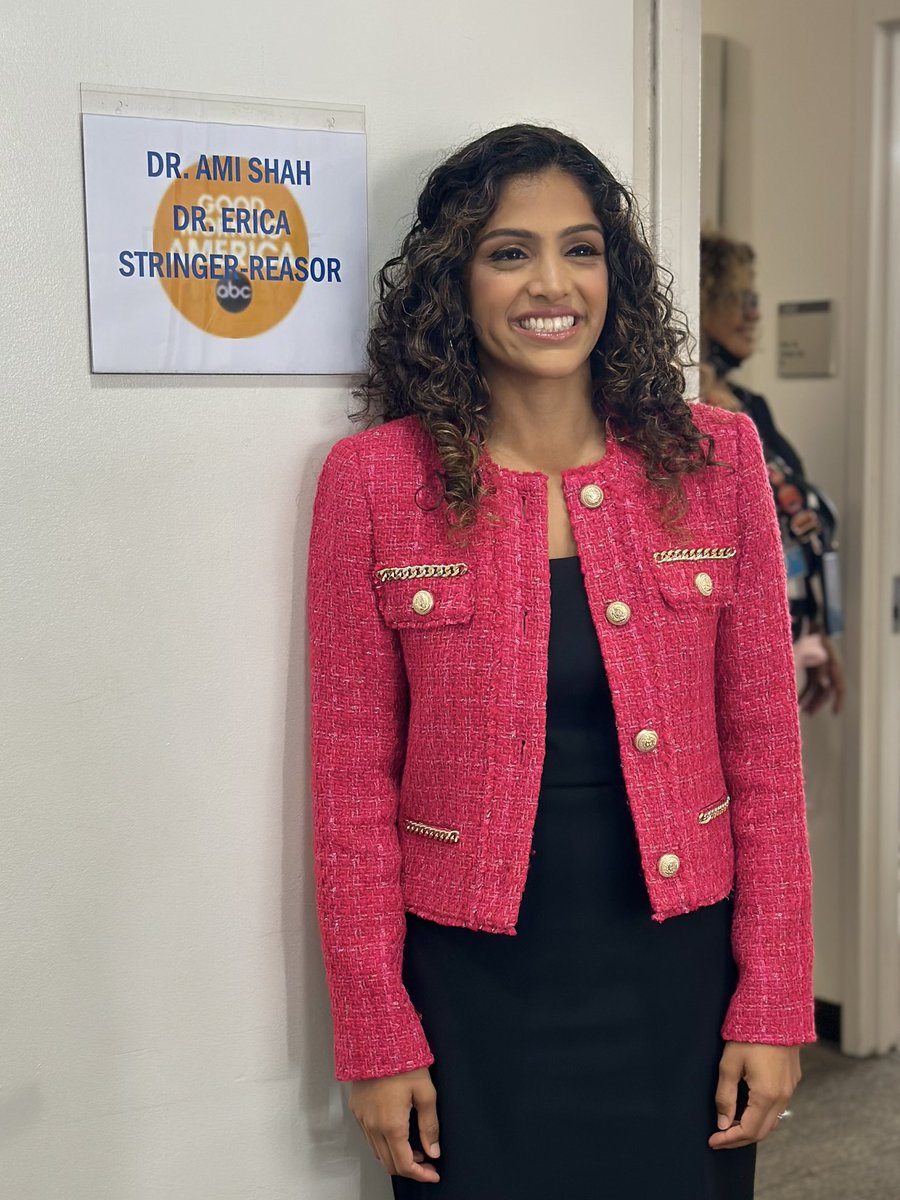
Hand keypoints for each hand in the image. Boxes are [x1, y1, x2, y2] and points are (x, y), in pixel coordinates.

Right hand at [348, 1066, 440, 1181]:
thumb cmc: (402, 1061)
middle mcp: (373, 1126)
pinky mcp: (357, 1110)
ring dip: (395, 1156)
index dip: (421, 1174)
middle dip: (410, 1168)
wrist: (375, 1039)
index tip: (433, 1173)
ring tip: (414, 1145)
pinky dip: (383, 1143)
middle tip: (426, 1160)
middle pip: (389, 1164)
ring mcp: (362, 1119)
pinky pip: (368, 1137)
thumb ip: (430, 1125)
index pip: (404, 1165)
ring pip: (377, 1152)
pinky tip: (396, 1132)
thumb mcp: (425, 1092)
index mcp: (391, 1125)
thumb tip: (433, 1151)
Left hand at [709, 1041, 801, 1148]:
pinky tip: (747, 1109)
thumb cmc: (749, 1034)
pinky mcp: (792, 1080)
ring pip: (772, 1121)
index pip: (748, 1131)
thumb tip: (723, 1122)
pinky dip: (762, 1115)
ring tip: (731, 1125)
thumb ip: (725, 1096)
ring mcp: (790, 1089)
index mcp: (766, 1095)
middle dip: (739, 1138)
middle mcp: (782, 1096)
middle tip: (720, 1138)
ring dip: (752, 1128)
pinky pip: (778, 1107)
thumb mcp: (729, 1064)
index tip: (713, 1141)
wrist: (776, 1011)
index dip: (729, 1139)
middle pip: (762, 1131)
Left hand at [799, 634, 843, 714]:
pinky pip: (811, 685)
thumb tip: (825, 684)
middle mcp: (829, 669)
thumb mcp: (813, 650)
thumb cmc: (811, 636)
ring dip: (810, 700)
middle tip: (808, 713)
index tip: (835, 713)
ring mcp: (820, 669)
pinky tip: (798, 701)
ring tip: (801, 710)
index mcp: (833, 665)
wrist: (809, 623)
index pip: (839, 687)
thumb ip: (819, 666)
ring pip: (818, 690)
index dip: (838, 701)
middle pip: (826, 691)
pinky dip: (805, 693)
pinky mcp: (812, 669)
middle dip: (817, 703)